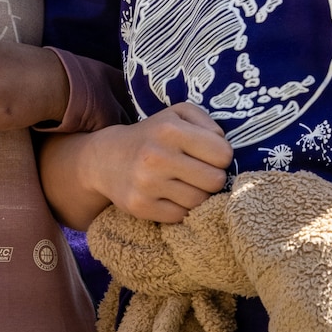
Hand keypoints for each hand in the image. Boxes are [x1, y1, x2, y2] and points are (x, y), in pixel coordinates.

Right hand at [81, 103, 232, 223]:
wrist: (106, 159)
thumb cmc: (153, 135)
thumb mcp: (178, 115)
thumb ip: (208, 123)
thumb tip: (225, 150)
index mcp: (170, 130)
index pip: (223, 154)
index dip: (220, 155)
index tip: (207, 155)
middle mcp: (157, 157)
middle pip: (215, 181)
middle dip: (211, 177)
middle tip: (198, 172)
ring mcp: (147, 184)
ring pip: (199, 201)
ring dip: (197, 194)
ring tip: (184, 183)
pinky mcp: (140, 207)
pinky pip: (181, 216)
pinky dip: (180, 208)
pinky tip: (170, 196)